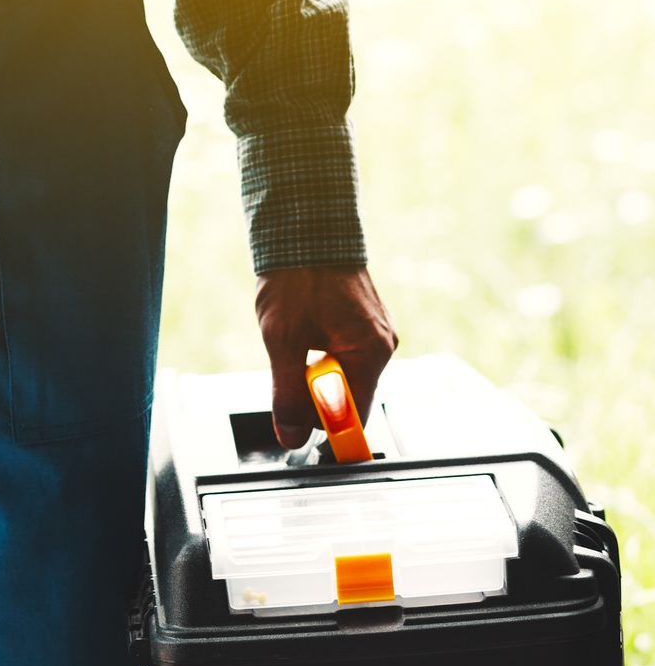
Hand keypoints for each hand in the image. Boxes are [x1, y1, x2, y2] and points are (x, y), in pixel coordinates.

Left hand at [255, 266, 397, 449]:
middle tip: (288, 359)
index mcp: (371, 354)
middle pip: (348, 396)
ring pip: (343, 373)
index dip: (323, 425)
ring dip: (313, 366)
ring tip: (294, 333)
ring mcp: (377, 332)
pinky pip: (344, 353)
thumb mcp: (282, 340)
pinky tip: (303, 326)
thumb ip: (287, 394)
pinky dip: (319, 350)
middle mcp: (383, 346)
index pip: (354, 417)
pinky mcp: (365, 322)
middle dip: (313, 389)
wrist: (305, 228)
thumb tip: (291, 437)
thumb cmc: (296, 278)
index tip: (297, 420)